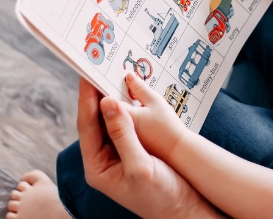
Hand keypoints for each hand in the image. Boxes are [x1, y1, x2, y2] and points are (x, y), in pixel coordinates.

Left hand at [76, 78, 218, 218]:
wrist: (186, 210)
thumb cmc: (161, 196)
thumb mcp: (140, 166)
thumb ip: (122, 134)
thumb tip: (106, 102)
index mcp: (97, 167)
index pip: (86, 126)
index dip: (86, 99)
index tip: (87, 74)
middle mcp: (104, 160)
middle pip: (95, 120)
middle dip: (97, 95)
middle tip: (98, 68)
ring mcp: (119, 155)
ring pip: (111, 120)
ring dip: (113, 99)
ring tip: (112, 75)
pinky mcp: (135, 151)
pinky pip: (127, 124)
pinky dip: (128, 108)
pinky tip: (132, 94)